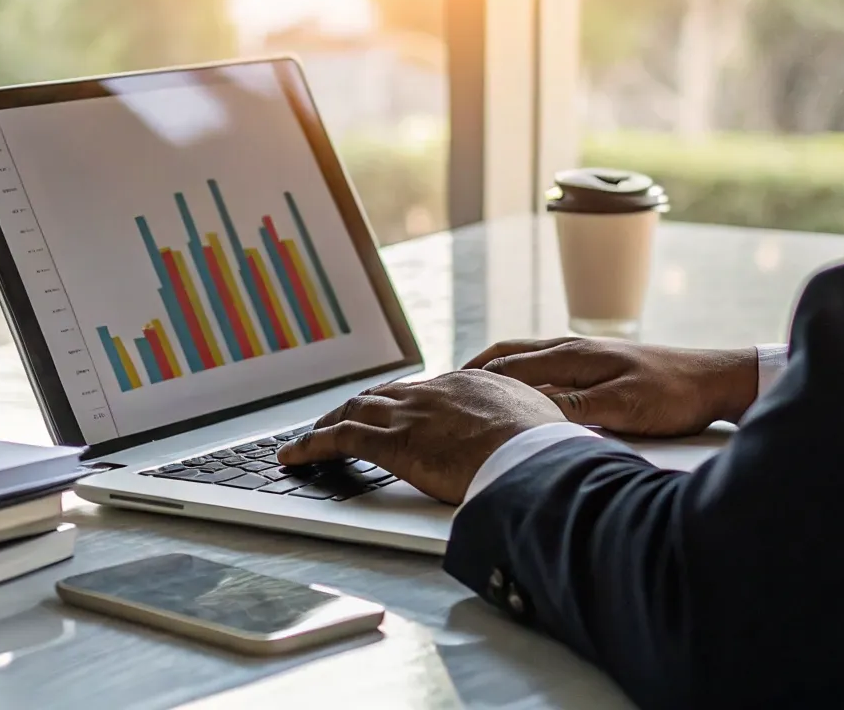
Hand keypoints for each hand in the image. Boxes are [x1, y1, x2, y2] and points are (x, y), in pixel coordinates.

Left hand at [276, 370, 565, 503]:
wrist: (537, 459)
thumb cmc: (548, 452)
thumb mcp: (541, 427)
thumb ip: (524, 427)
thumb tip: (536, 442)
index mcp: (471, 384)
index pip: (423, 390)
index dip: (401, 402)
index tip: (390, 411)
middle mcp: (434, 392)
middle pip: (383, 395)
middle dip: (357, 408)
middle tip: (339, 419)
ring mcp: (411, 415)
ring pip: (354, 412)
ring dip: (327, 425)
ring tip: (309, 438)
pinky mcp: (393, 443)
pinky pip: (339, 440)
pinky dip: (311, 446)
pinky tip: (295, 457)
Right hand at [463, 337, 758, 437]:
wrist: (716, 379)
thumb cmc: (673, 393)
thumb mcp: (622, 407)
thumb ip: (575, 408)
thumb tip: (528, 414)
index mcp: (571, 357)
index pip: (507, 368)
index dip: (471, 382)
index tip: (442, 393)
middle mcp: (572, 349)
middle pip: (507, 355)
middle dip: (472, 370)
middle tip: (442, 387)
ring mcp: (585, 354)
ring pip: (524, 356)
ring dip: (494, 370)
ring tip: (469, 385)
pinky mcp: (599, 363)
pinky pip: (545, 364)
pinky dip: (519, 374)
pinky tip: (520, 388)